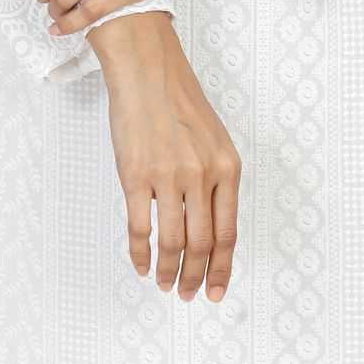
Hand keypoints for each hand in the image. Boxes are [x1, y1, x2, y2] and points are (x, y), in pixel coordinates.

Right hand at [96, 17, 241, 302]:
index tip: (216, 290)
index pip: (228, 232)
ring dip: (168, 271)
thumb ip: (215, 180)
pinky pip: (139, 228)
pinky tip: (141, 264)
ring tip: (164, 284)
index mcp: (226, 166)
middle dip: (195, 276)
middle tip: (187, 293)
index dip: (221, 268)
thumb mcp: (213, 139)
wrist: (146, 70)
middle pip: (201, 244)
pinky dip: (140, 253)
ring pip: (172, 242)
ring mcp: (168, 176)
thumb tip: (210, 227)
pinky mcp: (135, 175)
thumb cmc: (177, 100)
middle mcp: (201, 174)